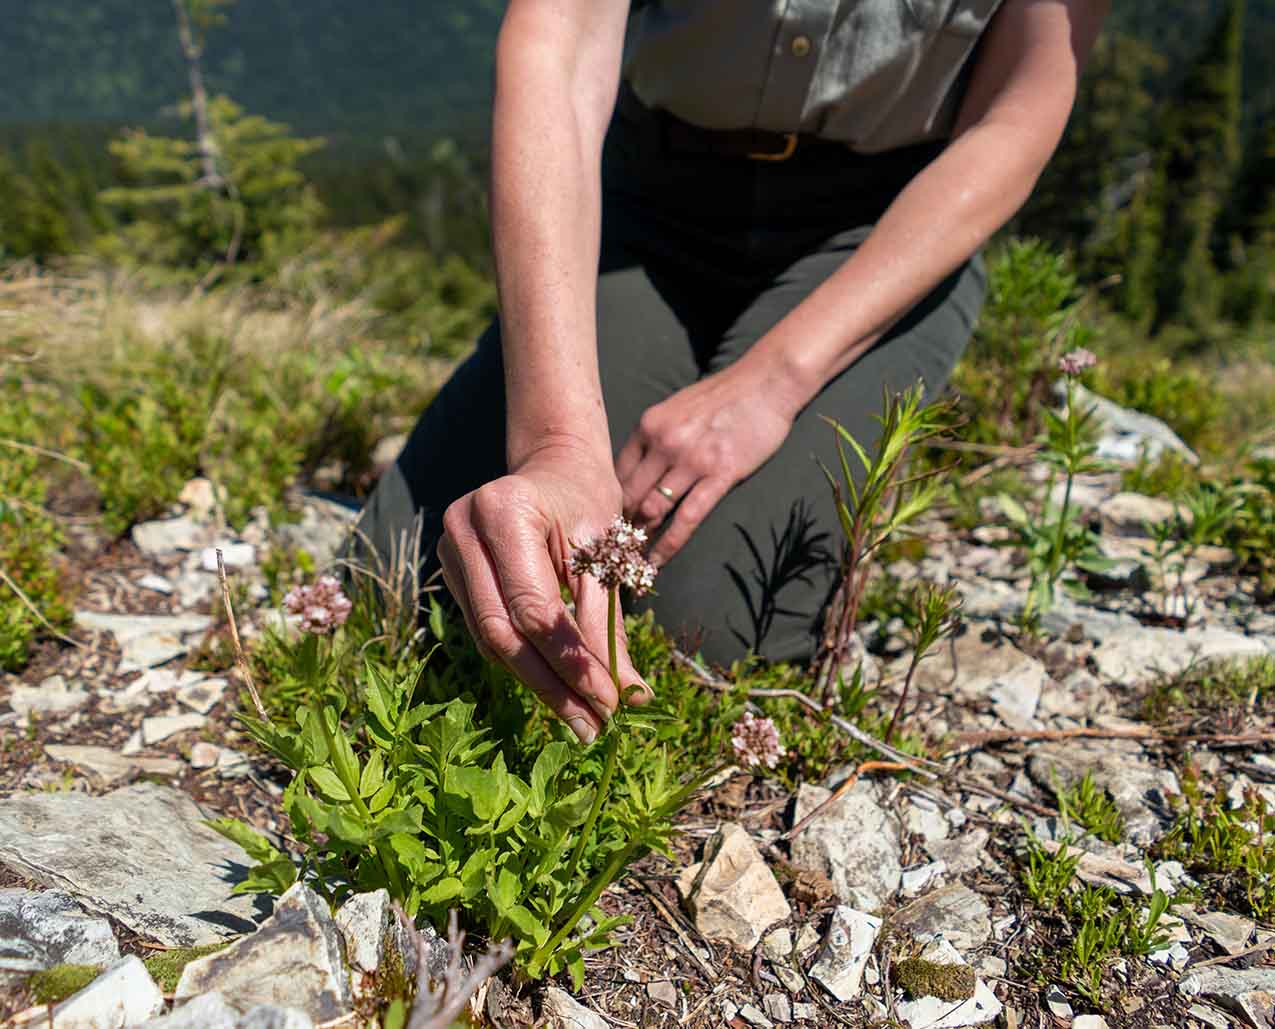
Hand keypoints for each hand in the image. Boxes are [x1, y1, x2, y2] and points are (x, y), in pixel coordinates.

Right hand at [437, 443, 648, 744]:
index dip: (570, 663)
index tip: (608, 704)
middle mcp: (463, 528)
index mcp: (503, 510)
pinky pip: (486, 630)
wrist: (555, 464)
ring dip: (537, 683)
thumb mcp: (606, 554)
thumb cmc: (586, 500)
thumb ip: (608, 626)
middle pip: (503, 631)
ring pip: (491, 639)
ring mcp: (448, 551)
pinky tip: (557, 687)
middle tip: (592, 727)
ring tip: (581, 717)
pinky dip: (523, 661)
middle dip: (551, 686)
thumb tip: (630, 697)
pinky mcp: (451, 571)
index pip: (534, 607)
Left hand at [617, 363, 795, 565]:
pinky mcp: (720, 475)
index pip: (616, 473)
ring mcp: (691, 460)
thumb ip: (655, 437)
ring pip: (652, 510)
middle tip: (615, 550)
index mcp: (649, 425)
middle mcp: (664, 442)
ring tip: (631, 562)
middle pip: (629, 494)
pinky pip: (687, 518)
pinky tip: (657, 563)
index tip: (609, 522)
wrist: (766, 382)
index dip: (609, 502)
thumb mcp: (677, 408)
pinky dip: (668, 545)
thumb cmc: (724, 396)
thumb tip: (639, 471)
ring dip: (640, 539)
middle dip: (620, 525)